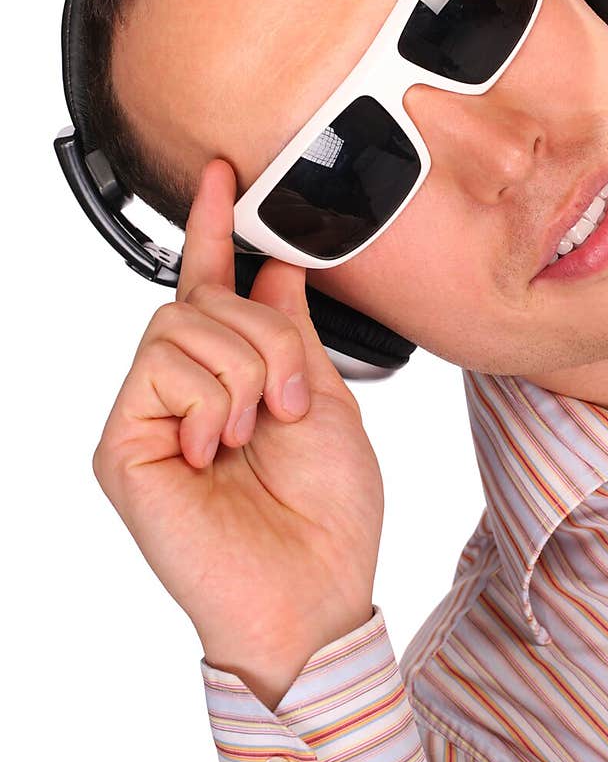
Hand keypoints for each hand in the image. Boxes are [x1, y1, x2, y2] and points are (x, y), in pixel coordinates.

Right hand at [92, 159, 382, 709]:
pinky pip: (161, 368)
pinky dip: (211, 401)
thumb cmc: (327, 513)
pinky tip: (218, 449)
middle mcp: (186, 391)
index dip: (215, 226)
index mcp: (236, 377)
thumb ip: (294, 332)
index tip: (225, 173)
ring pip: (182, 325)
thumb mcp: (328, 402)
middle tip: (291, 401)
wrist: (315, 588)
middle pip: (204, 300)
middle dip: (268, 339)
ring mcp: (151, 416)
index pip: (212, 285)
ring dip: (245, 372)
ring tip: (256, 431)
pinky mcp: (124, 445)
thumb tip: (277, 267)